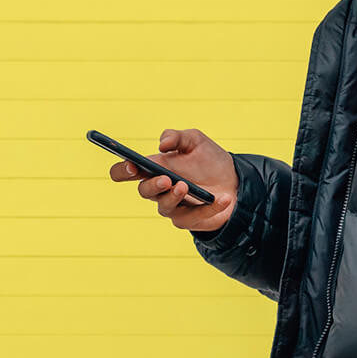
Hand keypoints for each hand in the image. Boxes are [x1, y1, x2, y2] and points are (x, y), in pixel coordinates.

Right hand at [107, 127, 238, 232]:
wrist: (234, 180)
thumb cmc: (208, 160)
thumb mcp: (195, 141)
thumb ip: (177, 137)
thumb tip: (162, 145)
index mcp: (154, 168)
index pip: (126, 171)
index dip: (123, 170)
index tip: (132, 166)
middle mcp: (159, 189)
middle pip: (144, 191)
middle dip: (153, 185)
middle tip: (166, 179)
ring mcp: (173, 206)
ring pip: (164, 207)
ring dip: (173, 197)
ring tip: (185, 186)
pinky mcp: (189, 220)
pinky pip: (193, 217)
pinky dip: (209, 208)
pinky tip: (222, 198)